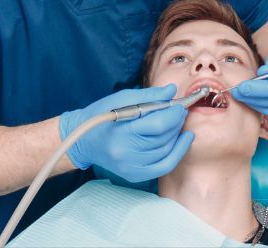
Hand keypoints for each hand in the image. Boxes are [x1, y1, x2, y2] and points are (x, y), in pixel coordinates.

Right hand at [59, 84, 193, 182]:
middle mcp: (126, 153)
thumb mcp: (121, 98)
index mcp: (121, 132)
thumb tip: (172, 91)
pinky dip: (177, 152)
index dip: (173, 114)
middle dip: (176, 122)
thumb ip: (148, 96)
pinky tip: (184, 139)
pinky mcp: (135, 175)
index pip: (157, 125)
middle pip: (163, 138)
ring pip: (166, 150)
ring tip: (177, 122)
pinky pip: (165, 166)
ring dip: (177, 134)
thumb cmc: (100, 115)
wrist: (83, 140)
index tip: (178, 105)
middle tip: (179, 111)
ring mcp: (131, 167)